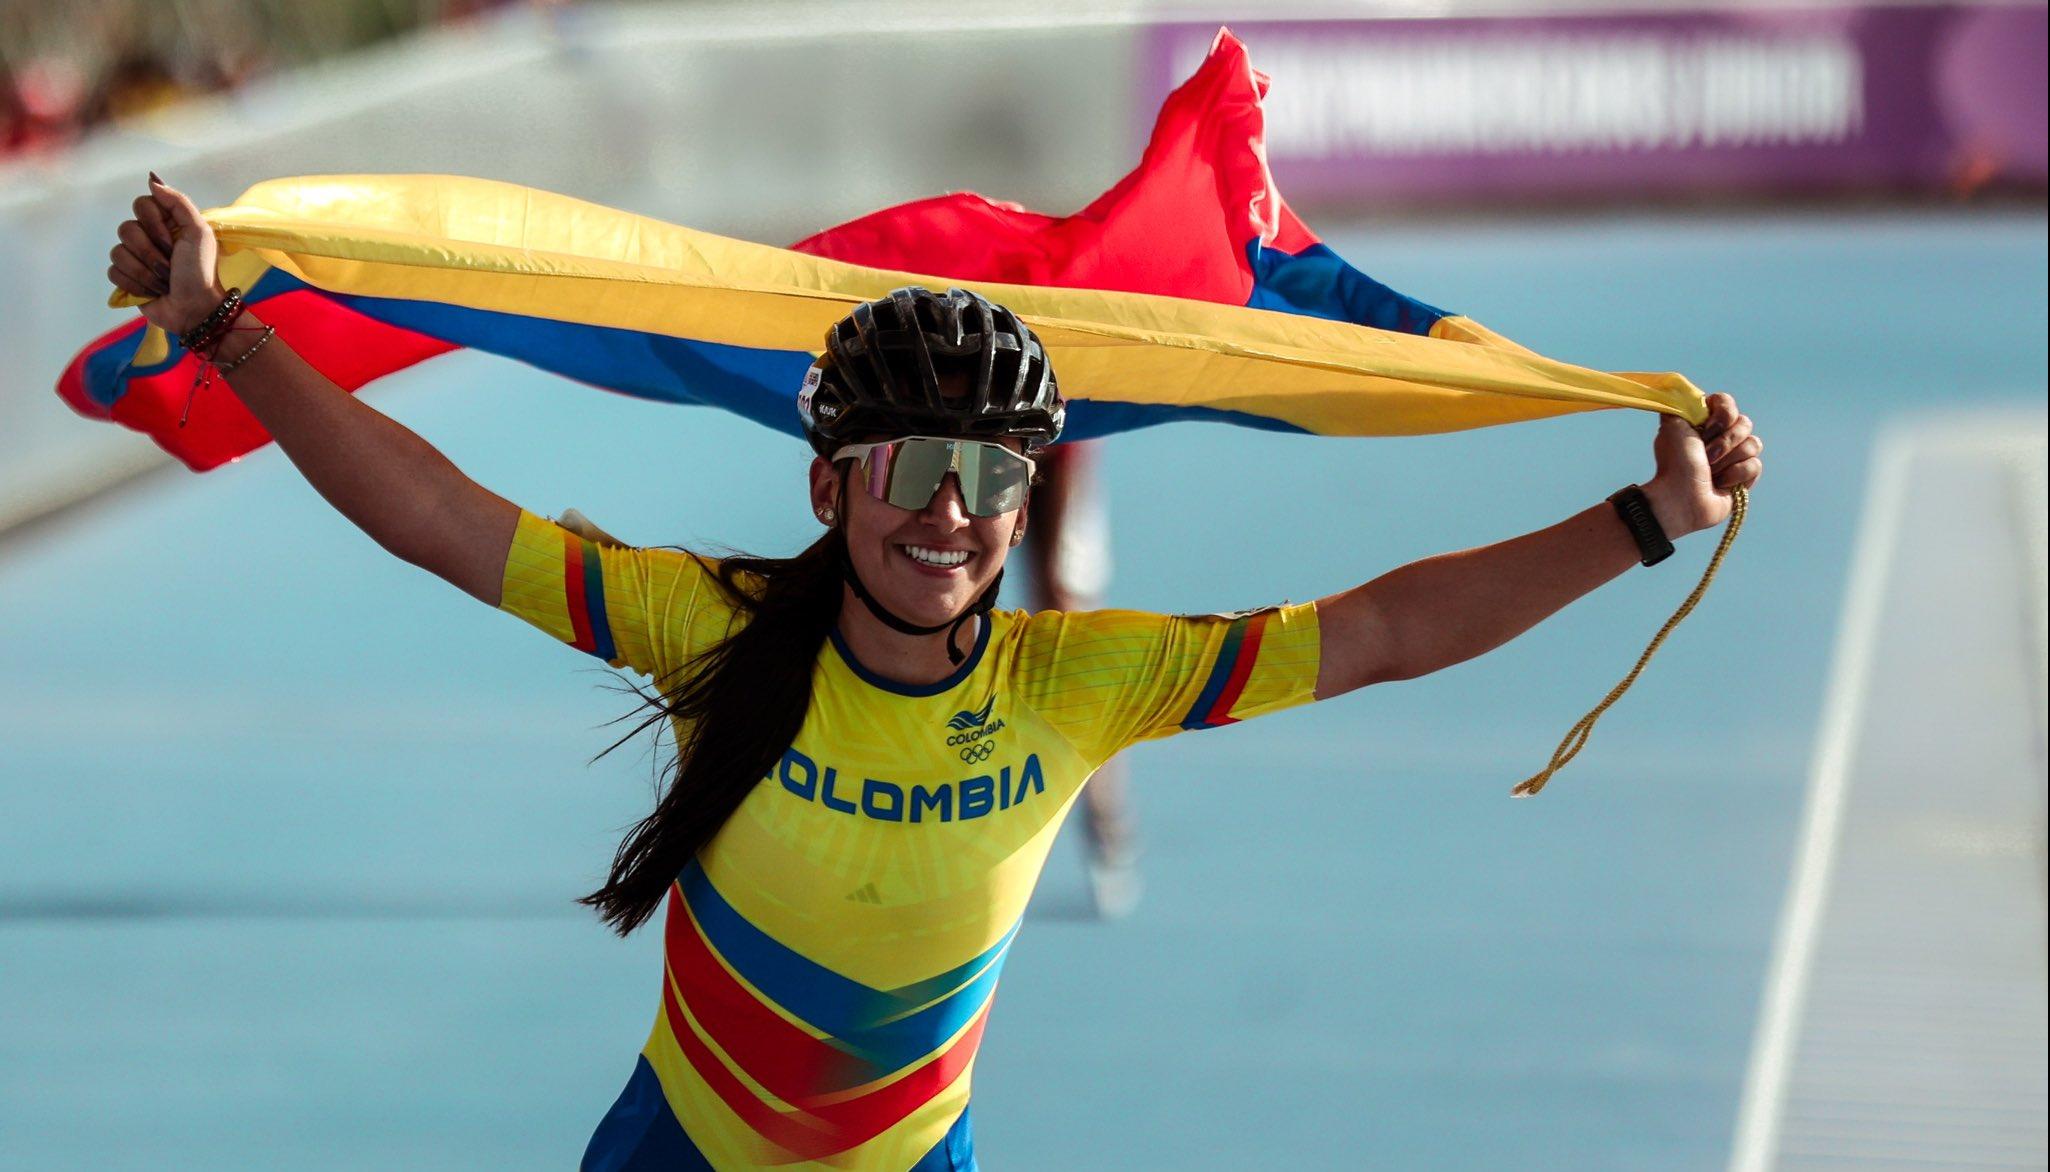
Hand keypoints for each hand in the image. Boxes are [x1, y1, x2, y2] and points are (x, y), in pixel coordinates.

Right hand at [107, 173, 226, 335]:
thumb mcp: (199, 233)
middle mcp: (148, 236)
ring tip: (164, 282)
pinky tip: (151, 291)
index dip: (154, 224)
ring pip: (118, 252)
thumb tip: (151, 180)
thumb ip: (178, 202)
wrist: (195, 308)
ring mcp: (135, 257)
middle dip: (151, 253)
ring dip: (145, 272)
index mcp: (166, 222)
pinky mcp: (126, 277)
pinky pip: (114, 271)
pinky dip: (135, 284)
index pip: (141, 204)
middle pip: (126, 229)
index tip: (173, 242)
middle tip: (170, 267)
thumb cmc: (201, 272)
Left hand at [1642, 392, 1762, 536]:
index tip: (1706, 428)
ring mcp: (1733, 457)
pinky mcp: (1743, 477)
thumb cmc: (1675, 464)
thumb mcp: (1672, 426)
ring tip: (1710, 472)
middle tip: (1705, 456)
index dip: (1722, 415)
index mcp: (1704, 422)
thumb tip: (1682, 389)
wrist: (1680, 499)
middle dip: (1724, 442)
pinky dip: (1736, 475)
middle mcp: (1720, 437)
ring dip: (1728, 460)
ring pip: (1753, 445)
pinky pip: (1755, 466)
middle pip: (1745, 424)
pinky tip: (1720, 484)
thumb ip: (1681, 403)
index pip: (1728, 403)